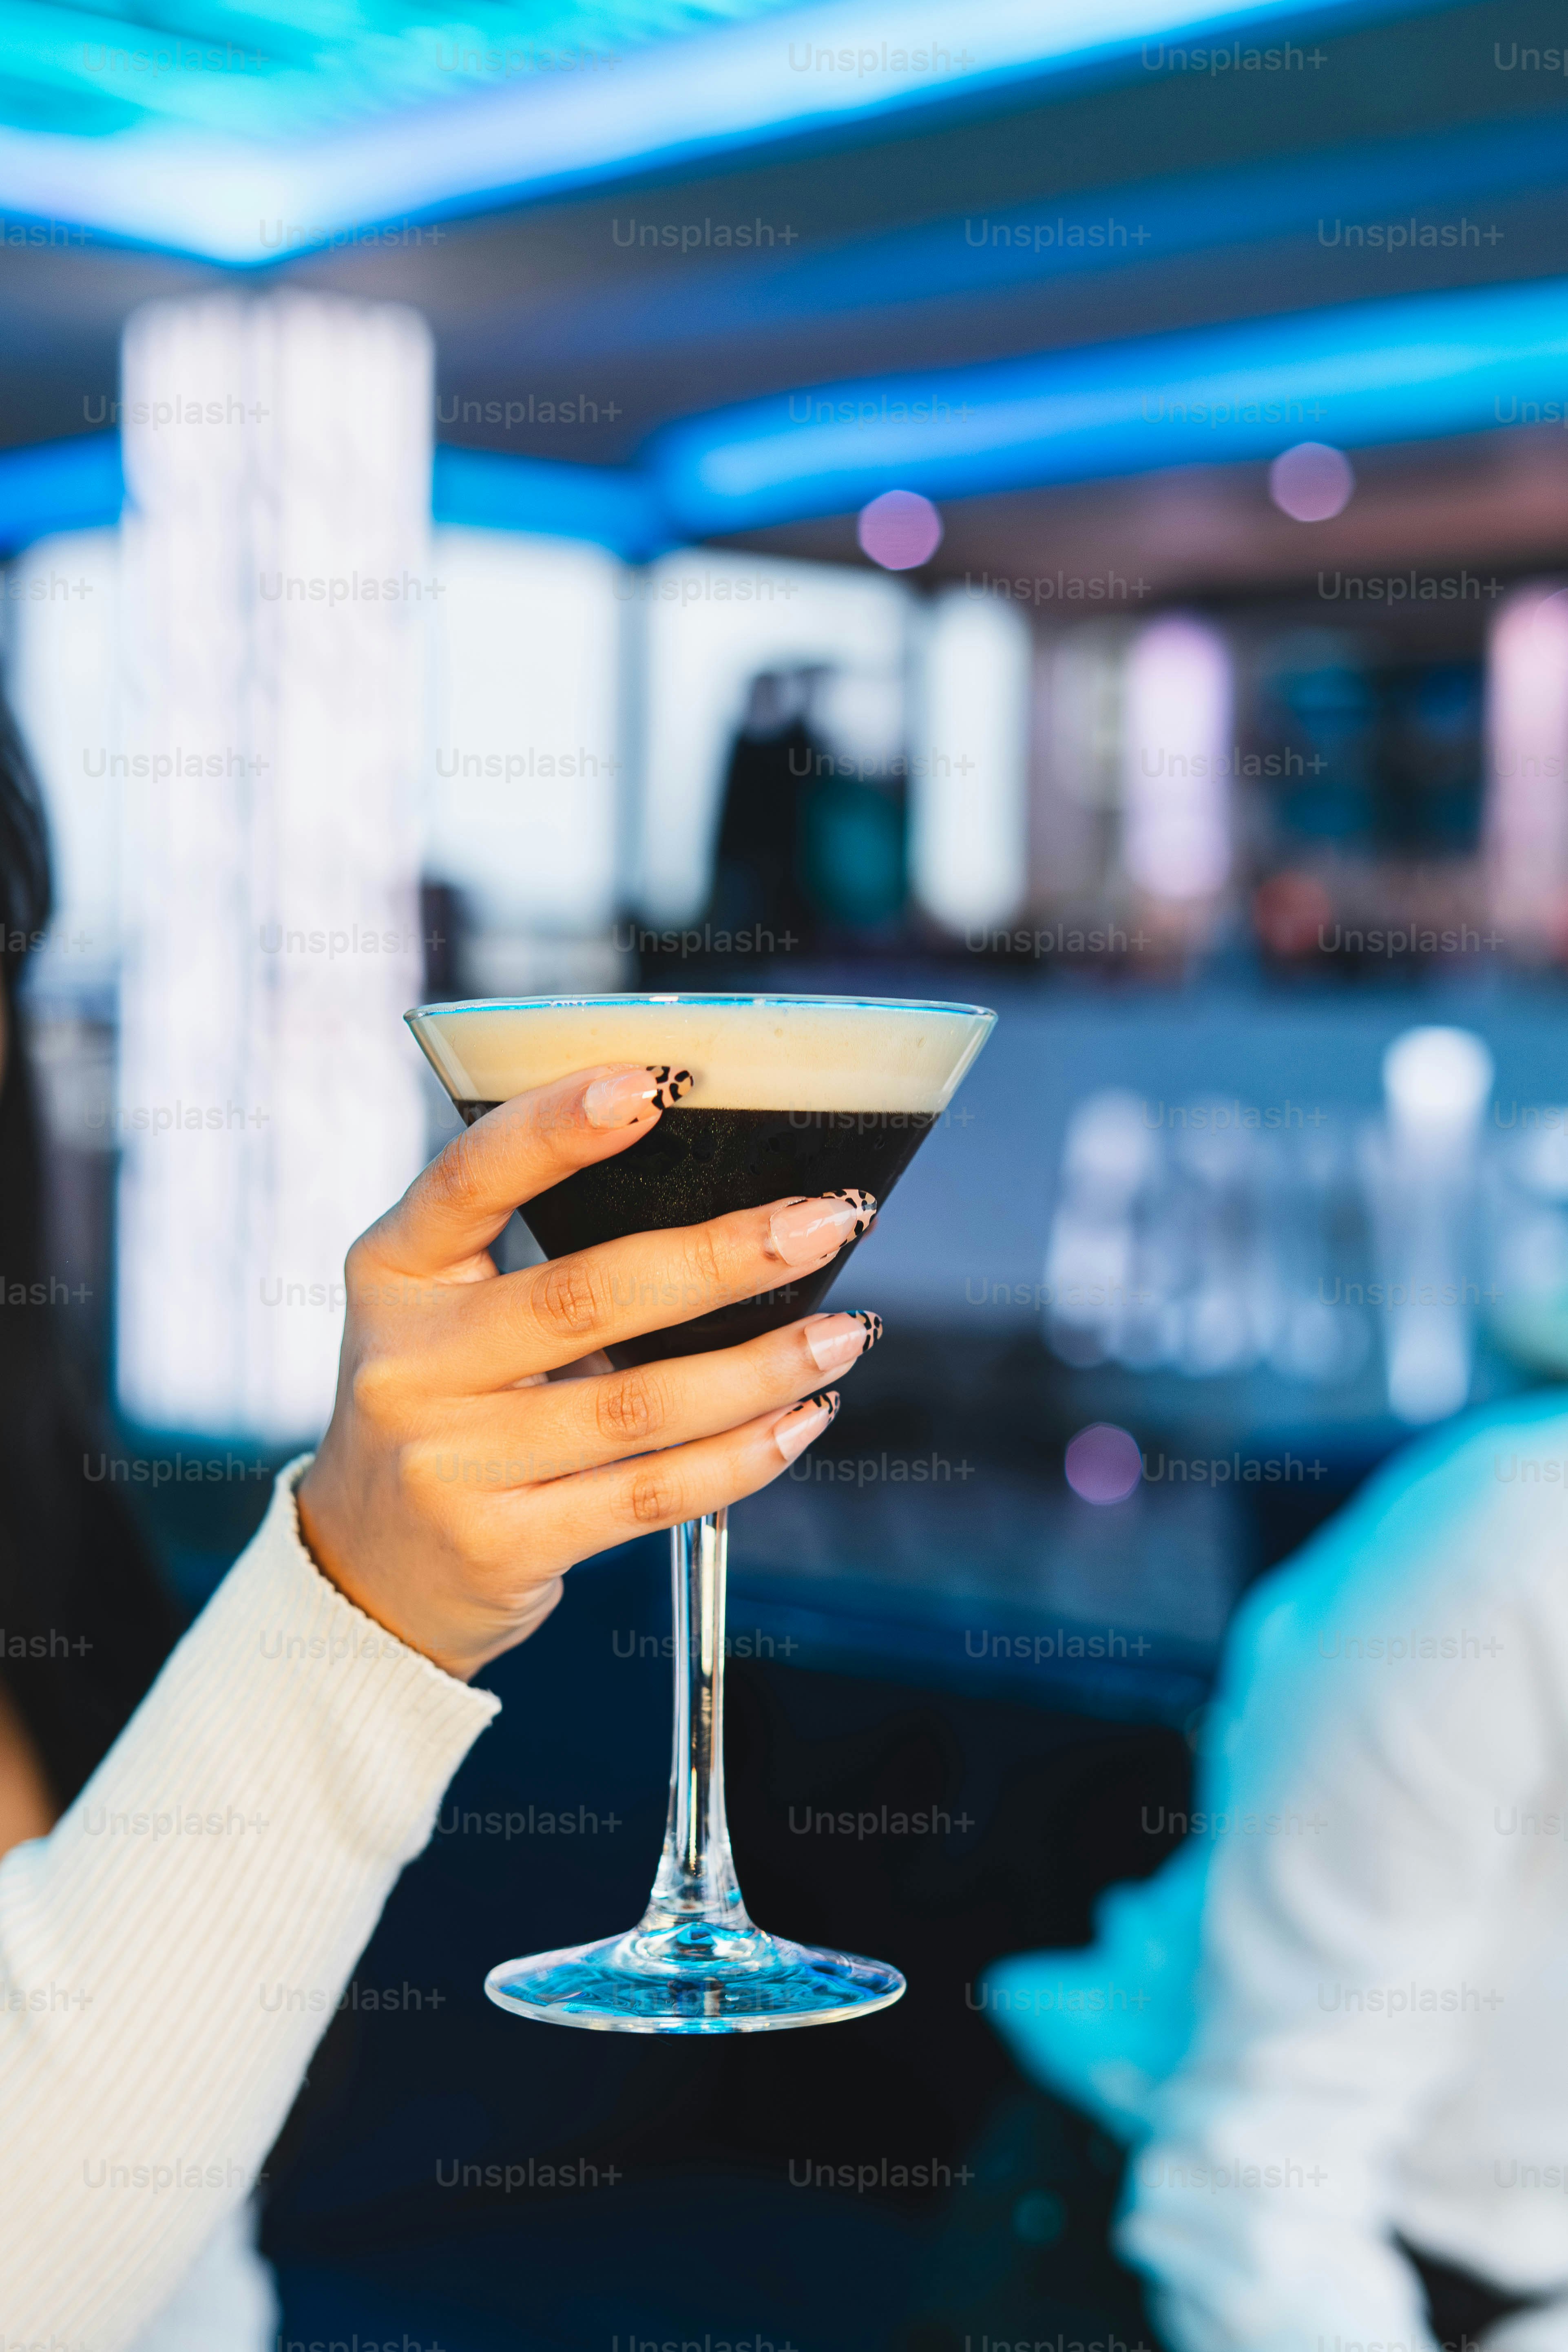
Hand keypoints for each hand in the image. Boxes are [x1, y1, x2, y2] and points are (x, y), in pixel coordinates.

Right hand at [295, 1065, 880, 1680]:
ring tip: (842, 1333)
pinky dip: (742, 1456)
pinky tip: (801, 1419)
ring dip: (760, 1365)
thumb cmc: (446, 1409)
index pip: (471, 1178)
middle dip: (722, 1255)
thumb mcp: (449, 1315)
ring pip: (638, 1404)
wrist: (371, 1572)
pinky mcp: (500, 1546)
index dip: (558, 1127)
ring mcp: (447, 1463)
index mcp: (393, 1273)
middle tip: (824, 1223)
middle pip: (584, 1294)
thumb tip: (735, 1215)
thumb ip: (543, 1259)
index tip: (655, 1083)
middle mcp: (406, 1363)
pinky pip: (649, 1494)